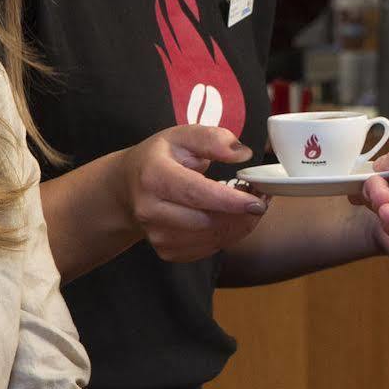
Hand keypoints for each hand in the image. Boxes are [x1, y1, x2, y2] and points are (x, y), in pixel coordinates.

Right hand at [119, 124, 262, 262]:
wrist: (127, 187)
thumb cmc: (159, 158)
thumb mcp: (182, 136)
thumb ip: (212, 139)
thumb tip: (242, 154)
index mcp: (154, 176)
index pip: (196, 194)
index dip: (230, 201)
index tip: (257, 201)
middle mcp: (151, 210)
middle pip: (207, 221)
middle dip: (241, 213)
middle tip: (260, 197)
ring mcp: (157, 235)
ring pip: (211, 239)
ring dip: (238, 225)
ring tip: (247, 205)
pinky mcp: (166, 251)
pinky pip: (208, 249)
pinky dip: (227, 235)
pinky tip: (231, 218)